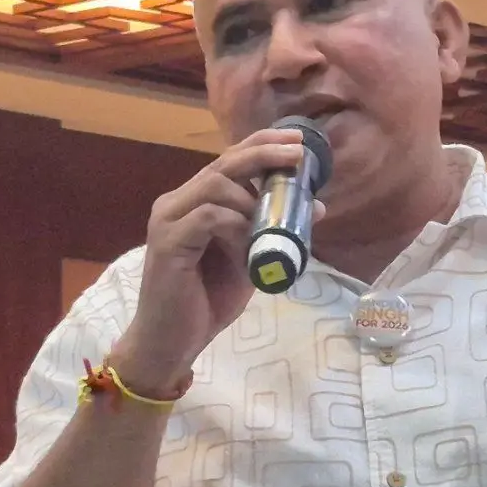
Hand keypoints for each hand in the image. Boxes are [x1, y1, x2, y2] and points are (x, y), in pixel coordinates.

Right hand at [112, 129, 313, 394]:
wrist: (170, 343)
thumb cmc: (206, 302)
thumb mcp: (251, 261)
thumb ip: (275, 232)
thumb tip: (317, 207)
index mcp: (193, 201)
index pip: (228, 160)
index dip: (262, 145)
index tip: (298, 143)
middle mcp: (176, 202)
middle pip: (223, 163)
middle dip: (264, 155)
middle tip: (299, 155)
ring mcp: (168, 220)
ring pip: (217, 186)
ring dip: (252, 203)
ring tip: (270, 230)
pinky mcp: (168, 241)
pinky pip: (210, 216)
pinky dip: (237, 226)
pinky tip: (249, 248)